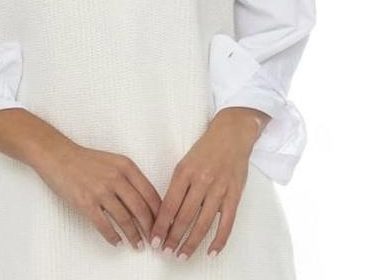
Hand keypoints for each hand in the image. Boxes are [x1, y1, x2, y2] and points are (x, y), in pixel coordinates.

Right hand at [36, 138, 161, 250]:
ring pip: (124, 219)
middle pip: (140, 209)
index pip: (150, 193)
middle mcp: (116, 177)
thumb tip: (145, 203)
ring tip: (138, 245)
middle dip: (150, 228)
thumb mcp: (114, 162)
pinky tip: (117, 242)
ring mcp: (101, 190)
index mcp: (126, 166)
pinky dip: (113, 236)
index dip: (159, 212)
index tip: (163, 224)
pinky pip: (104, 225)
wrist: (60, 156)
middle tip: (154, 240)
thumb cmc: (87, 160)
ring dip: (133, 235)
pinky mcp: (86, 202)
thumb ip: (129, 179)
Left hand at [149, 108, 265, 260]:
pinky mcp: (234, 194)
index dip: (161, 225)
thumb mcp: (185, 162)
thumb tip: (165, 214)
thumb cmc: (205, 149)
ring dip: (192, 242)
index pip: (169, 205)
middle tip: (166, 252)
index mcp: (184, 171)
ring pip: (203, 223)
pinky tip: (210, 252)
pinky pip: (227, 223)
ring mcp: (219, 189)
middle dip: (173, 238)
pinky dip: (219, 240)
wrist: (231, 134)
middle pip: (184, 216)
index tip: (154, 240)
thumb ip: (177, 186)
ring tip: (182, 255)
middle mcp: (201, 181)